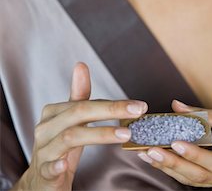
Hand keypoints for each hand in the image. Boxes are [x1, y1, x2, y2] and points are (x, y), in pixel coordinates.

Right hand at [12, 62, 147, 190]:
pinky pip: (49, 167)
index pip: (86, 103)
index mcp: (53, 113)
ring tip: (124, 135)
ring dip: (100, 134)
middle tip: (137, 111)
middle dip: (111, 110)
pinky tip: (66, 164)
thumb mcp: (71, 123)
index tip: (139, 105)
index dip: (113, 103)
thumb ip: (78, 96)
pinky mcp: (43, 173)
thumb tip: (81, 65)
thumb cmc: (59, 148)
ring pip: (70, 137)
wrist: (40, 184)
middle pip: (79, 112)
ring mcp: (43, 150)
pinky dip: (57, 164)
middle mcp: (46, 128)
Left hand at [138, 100, 211, 190]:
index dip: (196, 154)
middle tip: (151, 150)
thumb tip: (176, 106)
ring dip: (171, 168)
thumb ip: (207, 114)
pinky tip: (162, 160)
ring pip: (197, 181)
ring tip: (149, 154)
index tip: (176, 142)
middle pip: (202, 176)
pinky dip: (179, 170)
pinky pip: (198, 180)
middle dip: (174, 164)